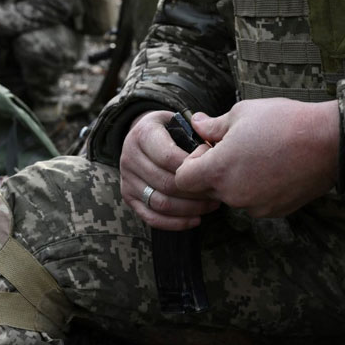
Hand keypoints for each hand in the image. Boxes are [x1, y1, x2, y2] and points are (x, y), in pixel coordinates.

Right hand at [119, 110, 220, 230]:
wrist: (142, 135)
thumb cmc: (168, 129)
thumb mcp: (178, 121)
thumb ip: (195, 131)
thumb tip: (214, 149)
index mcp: (142, 135)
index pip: (168, 157)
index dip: (193, 166)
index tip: (213, 168)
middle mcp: (129, 157)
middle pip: (165, 183)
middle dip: (195, 191)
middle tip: (216, 191)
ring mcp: (127, 179)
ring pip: (160, 203)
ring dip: (189, 208)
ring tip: (210, 205)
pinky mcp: (128, 197)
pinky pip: (151, 217)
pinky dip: (175, 223)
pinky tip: (196, 220)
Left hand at [175, 99, 339, 218]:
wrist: (329, 142)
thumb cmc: (284, 121)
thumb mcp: (242, 113)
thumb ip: (212, 125)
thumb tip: (196, 123)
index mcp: (219, 170)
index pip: (183, 179)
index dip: (191, 162)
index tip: (210, 147)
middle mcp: (233, 194)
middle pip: (206, 189)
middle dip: (212, 171)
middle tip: (234, 149)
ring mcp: (255, 206)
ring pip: (231, 196)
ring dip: (235, 180)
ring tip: (258, 156)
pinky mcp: (275, 212)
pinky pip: (254, 203)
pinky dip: (257, 189)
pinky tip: (274, 168)